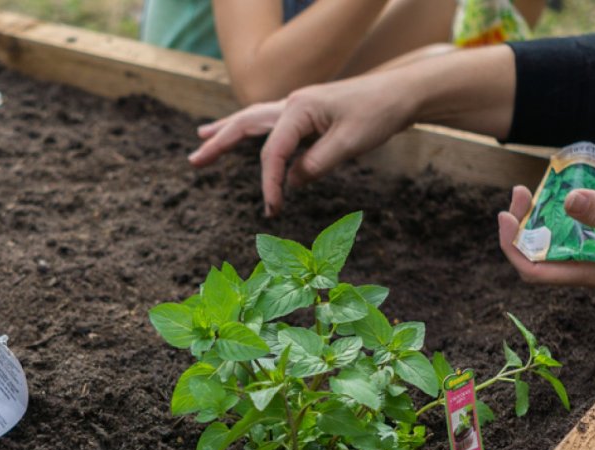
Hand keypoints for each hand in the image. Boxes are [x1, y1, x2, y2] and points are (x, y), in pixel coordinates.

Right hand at [189, 70, 420, 216]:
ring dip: (227, 131)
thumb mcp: (349, 145)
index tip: (273, 210)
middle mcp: (292, 104)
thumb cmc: (378, 114)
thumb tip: (291, 182)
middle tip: (193, 161)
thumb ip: (316, 165)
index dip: (269, 183)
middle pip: (245, 124)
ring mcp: (297, 106)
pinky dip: (250, 131)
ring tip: (203, 140)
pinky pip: (269, 124)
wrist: (401, 94)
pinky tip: (241, 135)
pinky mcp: (307, 113)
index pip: (272, 152)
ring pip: (253, 119)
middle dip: (219, 143)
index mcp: (299, 109)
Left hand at [497, 186, 594, 298]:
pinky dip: (577, 216)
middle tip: (523, 191)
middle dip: (525, 225)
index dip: (512, 245)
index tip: (507, 214)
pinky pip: (589, 235)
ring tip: (547, 188)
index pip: (534, 271)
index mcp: (594, 274)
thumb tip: (567, 200)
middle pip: (542, 254)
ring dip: (548, 219)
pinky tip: (584, 194)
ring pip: (564, 244)